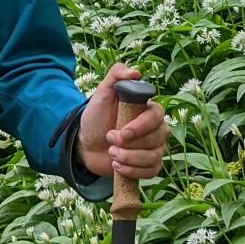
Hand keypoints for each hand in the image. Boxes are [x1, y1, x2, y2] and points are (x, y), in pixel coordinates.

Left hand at [76, 62, 166, 180]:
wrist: (87, 144)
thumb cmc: (96, 117)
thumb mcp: (101, 93)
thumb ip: (116, 75)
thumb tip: (136, 72)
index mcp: (148, 109)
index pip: (158, 116)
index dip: (141, 126)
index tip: (121, 132)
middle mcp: (156, 128)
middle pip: (158, 138)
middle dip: (130, 144)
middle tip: (110, 140)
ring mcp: (155, 148)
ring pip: (154, 157)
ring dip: (129, 158)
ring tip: (111, 154)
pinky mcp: (149, 165)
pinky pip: (152, 171)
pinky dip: (133, 171)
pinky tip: (117, 166)